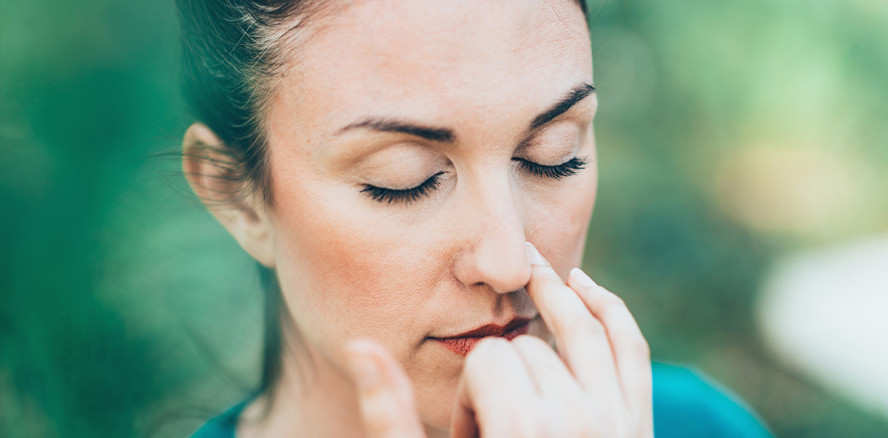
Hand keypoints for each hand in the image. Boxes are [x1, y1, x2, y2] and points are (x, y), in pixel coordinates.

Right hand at [345, 242, 652, 436]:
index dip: (469, 394)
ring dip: (552, 301)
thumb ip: (389, 415)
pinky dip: (609, 307)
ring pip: (580, 327)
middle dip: (504, 376)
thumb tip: (362, 346)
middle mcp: (578, 423)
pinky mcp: (640, 422)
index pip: (486, 361)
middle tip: (496, 427)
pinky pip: (631, 345)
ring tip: (530, 282)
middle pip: (527, 348)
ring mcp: (618, 420)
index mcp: (522, 434)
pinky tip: (581, 284)